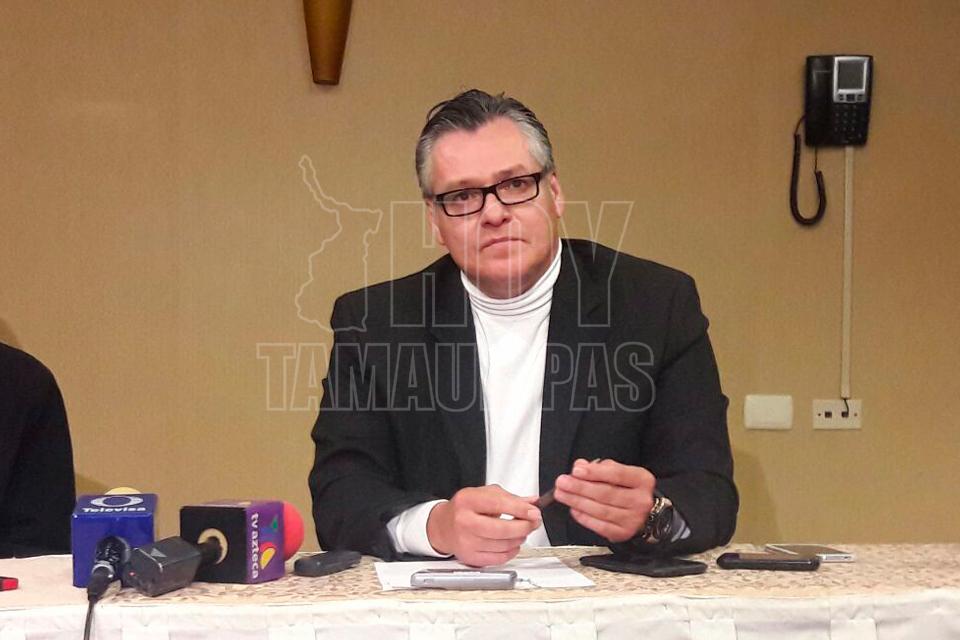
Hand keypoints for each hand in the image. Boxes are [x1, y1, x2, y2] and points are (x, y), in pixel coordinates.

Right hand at [426, 485, 541, 566]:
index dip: (520, 509)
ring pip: (503, 545)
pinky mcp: (470, 557)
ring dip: (519, 539)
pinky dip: (511, 551)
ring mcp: (466, 542)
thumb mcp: (485, 494)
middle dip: (524, 526)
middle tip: (533, 523)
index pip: (498, 504)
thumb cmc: (464, 509)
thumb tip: (532, 502)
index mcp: (468, 501)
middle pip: (502, 529)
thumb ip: (510, 498)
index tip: (534, 512)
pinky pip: (499, 558)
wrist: (443, 526)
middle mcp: (464, 521)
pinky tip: (512, 543)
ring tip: (521, 531)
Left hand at [552, 458, 655, 542]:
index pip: (617, 474)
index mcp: (642, 480)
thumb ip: (599, 468)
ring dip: (577, 501)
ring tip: (562, 494)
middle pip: (606, 493)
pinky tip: (574, 510)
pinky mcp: (623, 533)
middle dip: (580, 487)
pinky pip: (600, 526)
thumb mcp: (619, 472)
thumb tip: (580, 467)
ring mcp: (633, 519)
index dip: (595, 472)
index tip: (576, 470)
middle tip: (562, 483)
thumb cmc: (628, 489)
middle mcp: (640, 500)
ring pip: (601, 510)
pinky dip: (584, 518)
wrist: (644, 513)